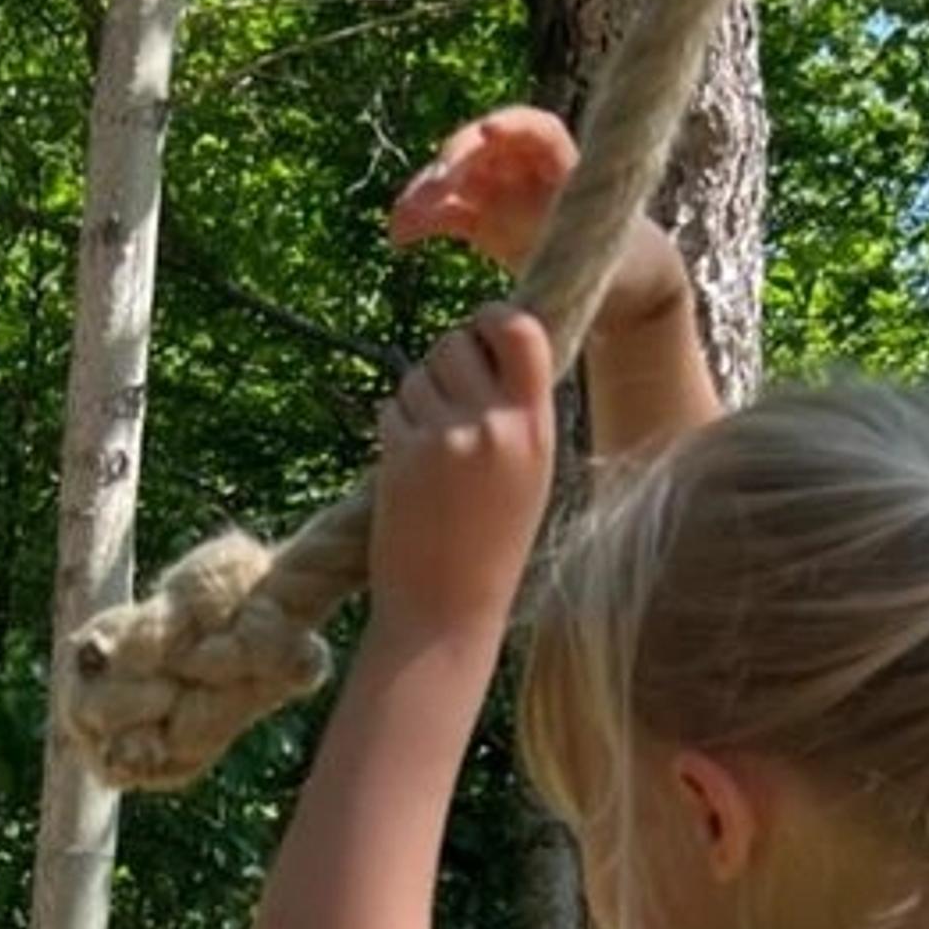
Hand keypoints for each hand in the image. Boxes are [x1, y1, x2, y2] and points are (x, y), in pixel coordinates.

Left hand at [371, 304, 556, 643]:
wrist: (446, 612)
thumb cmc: (489, 548)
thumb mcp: (529, 474)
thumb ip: (517, 412)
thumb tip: (491, 347)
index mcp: (536, 426)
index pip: (520, 328)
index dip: (492, 317)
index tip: (479, 329)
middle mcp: (495, 424)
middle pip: (457, 340)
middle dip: (444, 360)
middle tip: (445, 402)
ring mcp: (447, 437)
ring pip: (418, 373)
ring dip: (415, 397)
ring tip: (430, 448)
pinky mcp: (403, 454)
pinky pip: (391, 407)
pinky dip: (394, 426)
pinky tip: (407, 467)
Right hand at [390, 104, 691, 337]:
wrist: (621, 288)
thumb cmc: (628, 269)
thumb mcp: (614, 262)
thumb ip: (588, 255)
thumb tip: (564, 255)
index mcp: (567, 167)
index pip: (537, 130)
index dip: (511, 124)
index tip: (487, 130)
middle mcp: (530, 171)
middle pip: (484, 147)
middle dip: (455, 159)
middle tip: (432, 187)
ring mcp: (502, 193)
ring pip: (457, 178)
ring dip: (427, 191)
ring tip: (402, 220)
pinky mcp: (483, 221)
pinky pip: (445, 213)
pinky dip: (421, 221)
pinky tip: (399, 238)